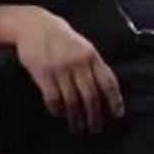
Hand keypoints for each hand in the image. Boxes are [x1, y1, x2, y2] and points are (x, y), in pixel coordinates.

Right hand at [15, 9, 123, 133]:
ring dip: (76, 116)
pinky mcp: (44, 74)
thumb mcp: (84, 47)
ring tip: (78, 126)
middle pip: (91, 95)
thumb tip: (105, 89)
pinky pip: (53, 98)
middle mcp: (79, 63)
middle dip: (94, 115)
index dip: (115, 100)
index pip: (108, 81)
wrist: (35, 26)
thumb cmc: (62, 38)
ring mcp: (61, 69)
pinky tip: (60, 114)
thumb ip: (93, 65)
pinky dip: (57, 110)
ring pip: (72, 100)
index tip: (118, 113)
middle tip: (95, 127)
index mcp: (92, 56)